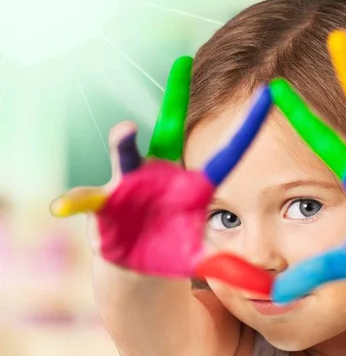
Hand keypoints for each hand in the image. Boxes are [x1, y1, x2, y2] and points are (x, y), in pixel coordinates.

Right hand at [51, 57, 273, 294]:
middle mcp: (161, 177)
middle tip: (182, 64)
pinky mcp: (104, 208)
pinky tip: (66, 204)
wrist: (136, 268)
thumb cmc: (173, 253)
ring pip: (127, 161)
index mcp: (191, 187)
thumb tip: (269, 290)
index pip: (225, 156)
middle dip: (174, 100)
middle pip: (168, 135)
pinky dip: (80, 202)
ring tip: (125, 131)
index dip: (245, 129)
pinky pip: (90, 203)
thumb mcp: (204, 260)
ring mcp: (130, 188)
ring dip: (125, 148)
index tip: (268, 94)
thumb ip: (232, 270)